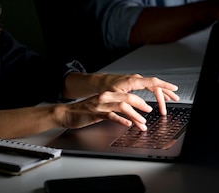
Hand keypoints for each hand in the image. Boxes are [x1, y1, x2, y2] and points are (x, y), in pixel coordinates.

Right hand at [60, 74, 178, 130]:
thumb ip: (116, 108)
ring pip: (122, 106)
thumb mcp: (103, 107)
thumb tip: (131, 115)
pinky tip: (127, 124)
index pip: (129, 94)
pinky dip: (121, 119)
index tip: (151, 105)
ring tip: (142, 122)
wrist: (68, 113)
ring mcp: (101, 104)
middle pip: (128, 97)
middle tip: (150, 111)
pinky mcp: (96, 113)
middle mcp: (106, 96)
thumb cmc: (85, 111)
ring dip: (134, 114)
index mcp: (109, 94)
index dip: (141, 98)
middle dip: (141, 104)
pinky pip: (111, 115)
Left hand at [97, 73, 179, 114]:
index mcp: (133, 81)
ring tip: (172, 98)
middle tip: (174, 101)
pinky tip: (160, 97)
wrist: (99, 82)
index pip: (153, 82)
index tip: (174, 88)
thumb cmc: (106, 89)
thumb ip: (129, 112)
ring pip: (153, 86)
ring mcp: (136, 80)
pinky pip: (149, 87)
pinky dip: (156, 92)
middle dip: (166, 93)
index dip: (165, 85)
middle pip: (155, 85)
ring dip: (163, 92)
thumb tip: (140, 122)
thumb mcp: (117, 102)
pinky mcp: (135, 83)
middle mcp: (136, 79)